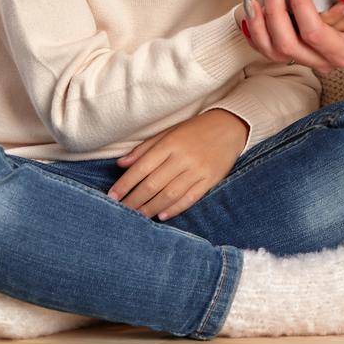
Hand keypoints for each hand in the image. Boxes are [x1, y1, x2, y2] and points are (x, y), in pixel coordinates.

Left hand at [108, 108, 247, 220]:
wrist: (231, 126)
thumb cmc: (195, 130)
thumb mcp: (169, 132)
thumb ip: (145, 148)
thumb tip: (121, 164)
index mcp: (171, 143)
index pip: (142, 167)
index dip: (125, 183)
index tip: (112, 196)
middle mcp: (183, 157)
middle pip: (153, 184)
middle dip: (134, 200)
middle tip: (121, 211)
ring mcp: (198, 169)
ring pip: (170, 194)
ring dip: (151, 208)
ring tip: (137, 216)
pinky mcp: (211, 179)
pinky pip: (190, 198)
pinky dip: (174, 208)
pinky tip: (161, 215)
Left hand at [243, 0, 343, 75]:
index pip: (313, 31)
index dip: (298, 1)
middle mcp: (325, 61)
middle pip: (287, 44)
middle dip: (274, 8)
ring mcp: (312, 59)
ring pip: (274, 51)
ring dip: (259, 24)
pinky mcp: (303, 50)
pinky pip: (271, 50)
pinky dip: (254, 34)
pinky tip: (246, 14)